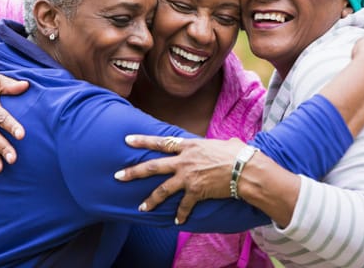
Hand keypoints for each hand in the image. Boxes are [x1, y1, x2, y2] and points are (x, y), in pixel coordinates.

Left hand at [114, 135, 244, 223]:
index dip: (143, 141)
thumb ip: (212, 145)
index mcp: (188, 145)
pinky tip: (177, 222)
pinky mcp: (196, 192)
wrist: (245, 169)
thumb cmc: (237, 153)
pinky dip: (180, 214)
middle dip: (133, 172)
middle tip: (118, 176)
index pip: (161, 142)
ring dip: (150, 200)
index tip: (127, 140)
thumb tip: (224, 143)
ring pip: (162, 190)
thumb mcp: (220, 142)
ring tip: (141, 208)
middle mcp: (184, 161)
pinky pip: (184, 206)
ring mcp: (188, 177)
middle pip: (153, 167)